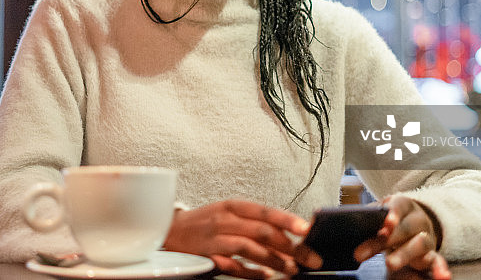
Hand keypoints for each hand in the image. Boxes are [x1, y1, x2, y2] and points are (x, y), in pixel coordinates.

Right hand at [161, 199, 308, 278]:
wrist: (171, 231)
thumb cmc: (206, 222)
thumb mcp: (230, 214)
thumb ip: (256, 223)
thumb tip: (289, 235)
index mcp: (234, 206)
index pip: (265, 211)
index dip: (287, 220)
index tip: (306, 229)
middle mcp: (225, 219)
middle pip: (262, 231)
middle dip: (290, 246)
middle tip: (309, 257)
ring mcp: (215, 238)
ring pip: (250, 248)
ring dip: (274, 260)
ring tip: (292, 269)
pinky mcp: (208, 256)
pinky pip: (233, 266)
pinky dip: (252, 273)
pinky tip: (266, 276)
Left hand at [354, 195, 450, 279]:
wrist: (417, 221)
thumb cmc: (393, 218)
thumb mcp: (382, 211)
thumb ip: (370, 215)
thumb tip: (348, 219)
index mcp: (404, 205)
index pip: (399, 206)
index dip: (393, 215)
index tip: (386, 225)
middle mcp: (418, 220)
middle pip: (405, 228)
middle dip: (388, 240)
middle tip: (366, 251)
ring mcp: (427, 237)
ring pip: (420, 245)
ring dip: (404, 255)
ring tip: (389, 264)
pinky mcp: (433, 254)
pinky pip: (439, 261)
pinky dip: (441, 269)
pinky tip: (442, 277)